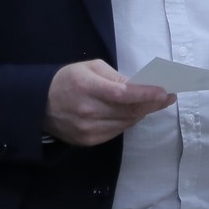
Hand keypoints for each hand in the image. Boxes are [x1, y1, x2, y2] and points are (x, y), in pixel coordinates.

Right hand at [43, 59, 174, 145]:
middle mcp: (87, 111)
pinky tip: (134, 113)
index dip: (147, 94)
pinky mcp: (88, 141)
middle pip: (129, 111)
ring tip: (154, 103)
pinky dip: (128, 121)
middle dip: (153, 103)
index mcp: (87, 87)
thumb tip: (140, 86)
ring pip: (126, 123)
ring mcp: (87, 129)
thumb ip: (116, 77)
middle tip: (169, 96)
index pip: (124, 94)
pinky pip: (117, 131)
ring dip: (143, 113)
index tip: (166, 91)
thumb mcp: (90, 67)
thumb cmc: (68, 80)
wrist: (39, 104)